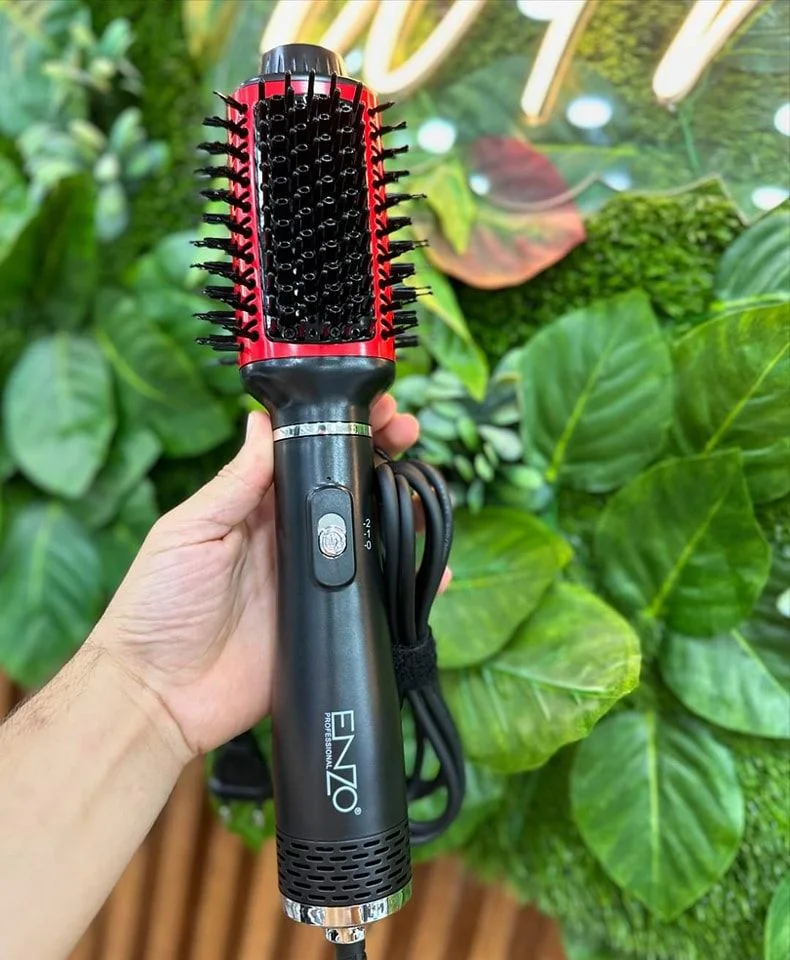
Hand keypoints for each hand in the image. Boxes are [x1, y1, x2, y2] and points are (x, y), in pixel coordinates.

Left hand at [91, 396, 424, 757]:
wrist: (160, 694)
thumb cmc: (158, 607)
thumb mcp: (189, 532)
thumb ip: (233, 483)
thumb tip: (259, 423)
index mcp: (256, 510)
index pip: (307, 458)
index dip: (340, 430)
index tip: (373, 408)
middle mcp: (291, 539)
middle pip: (347, 491)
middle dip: (383, 457)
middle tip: (408, 432)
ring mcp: (312, 581)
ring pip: (370, 538)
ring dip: (402, 511)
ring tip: (425, 491)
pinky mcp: (325, 622)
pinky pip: (375, 598)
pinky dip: (406, 585)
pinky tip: (434, 571)